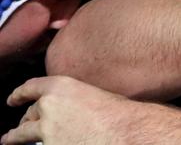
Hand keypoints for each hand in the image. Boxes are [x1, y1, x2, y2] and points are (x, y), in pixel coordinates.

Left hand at [2, 76, 130, 144]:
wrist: (123, 132)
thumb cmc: (118, 113)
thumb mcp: (95, 94)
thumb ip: (77, 99)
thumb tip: (73, 108)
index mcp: (62, 87)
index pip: (31, 88)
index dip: (19, 94)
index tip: (13, 99)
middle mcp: (49, 106)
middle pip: (30, 113)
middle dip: (26, 119)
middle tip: (22, 124)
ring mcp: (46, 130)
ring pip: (22, 134)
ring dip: (14, 137)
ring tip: (8, 140)